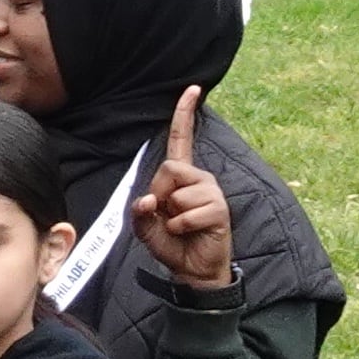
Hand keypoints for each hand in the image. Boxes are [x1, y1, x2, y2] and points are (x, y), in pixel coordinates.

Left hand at [130, 85, 232, 289]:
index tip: (192, 88)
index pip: (180, 139)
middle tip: (168, 215)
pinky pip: (188, 213)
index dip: (184, 114)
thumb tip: (149, 199)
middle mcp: (199, 178)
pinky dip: (180, 227)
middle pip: (170, 168)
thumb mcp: (145, 227)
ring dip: (171, 216)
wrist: (192, 270)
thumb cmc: (171, 243)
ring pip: (178, 193)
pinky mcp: (220, 210)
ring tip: (181, 226)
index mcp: (181, 176)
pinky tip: (190, 233)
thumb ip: (139, 211)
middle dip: (160, 194)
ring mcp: (212, 192)